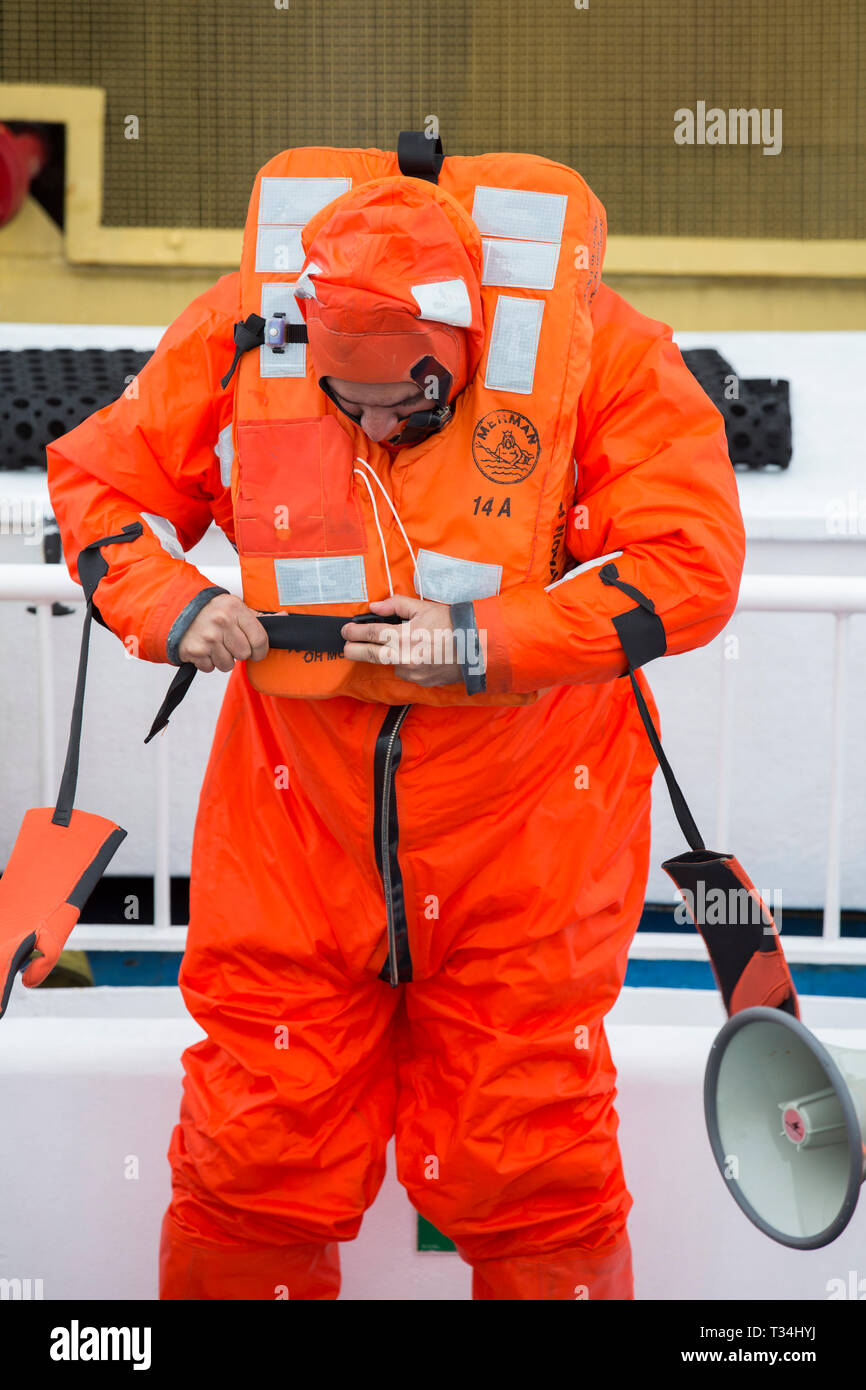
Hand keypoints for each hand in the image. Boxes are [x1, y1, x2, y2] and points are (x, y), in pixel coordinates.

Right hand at [177, 594, 268, 672]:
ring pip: (228, 665)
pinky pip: (210, 668)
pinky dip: (207, 662)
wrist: (177, 608)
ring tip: (215, 645)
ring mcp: (207, 638)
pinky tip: (203, 649)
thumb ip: (258, 617)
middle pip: (244, 654)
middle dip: (239, 653)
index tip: (256, 651)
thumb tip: (283, 618)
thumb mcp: (234, 606)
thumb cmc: (210, 609)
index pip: (260, 640)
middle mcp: (222, 623)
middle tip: (229, 643)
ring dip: (223, 659)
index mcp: (235, 609)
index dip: (260, 650)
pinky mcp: (194, 651)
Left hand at [341, 594, 461, 685]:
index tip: (346, 631)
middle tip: (347, 646)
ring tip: (397, 645)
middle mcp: (404, 657)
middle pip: (370, 655)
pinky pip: (406, 671)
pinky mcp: (420, 681)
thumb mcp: (423, 607)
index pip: (370, 634)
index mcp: (403, 636)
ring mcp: (412, 672)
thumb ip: (396, 605)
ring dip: (386, 656)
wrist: (476, 646)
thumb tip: (375, 607)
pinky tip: (416, 654)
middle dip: (354, 650)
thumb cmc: (450, 623)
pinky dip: (405, 663)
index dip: (353, 632)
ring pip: (389, 664)